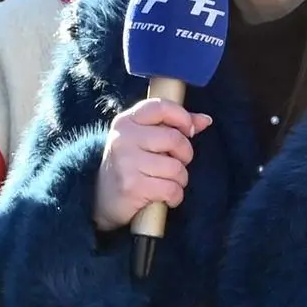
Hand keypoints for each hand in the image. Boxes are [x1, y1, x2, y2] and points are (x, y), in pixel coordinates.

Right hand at [91, 100, 208, 232]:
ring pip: (176, 167)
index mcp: (126, 121)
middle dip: (185, 154)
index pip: (160, 107)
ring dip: (180, 179)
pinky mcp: (132, 186)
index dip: (182, 117)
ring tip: (169, 182)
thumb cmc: (130, 165)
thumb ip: (173, 126)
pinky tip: (167, 197)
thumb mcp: (144, 140)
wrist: (101, 199)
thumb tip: (205, 120)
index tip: (189, 131)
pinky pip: (171, 189)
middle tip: (177, 163)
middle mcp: (123, 138)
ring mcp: (126, 162)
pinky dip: (175, 196)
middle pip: (174, 138)